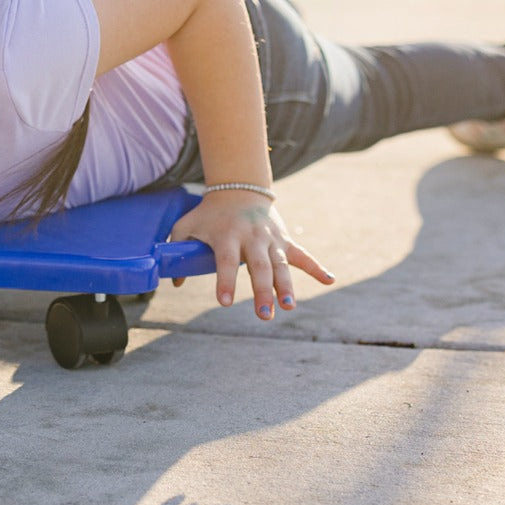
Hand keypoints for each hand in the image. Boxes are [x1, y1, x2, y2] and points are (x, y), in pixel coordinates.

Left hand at [169, 191, 333, 317]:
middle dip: (262, 291)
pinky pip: (302, 255)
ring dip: (286, 286)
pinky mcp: (284, 240)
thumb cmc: (210, 213)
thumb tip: (174, 282)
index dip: (225, 281)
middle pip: (258, 267)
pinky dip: (317, 267)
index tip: (224, 302)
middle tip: (264, 316)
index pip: (225, 261)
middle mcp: (251, 238)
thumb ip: (176, 248)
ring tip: (289, 306)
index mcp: (227, 235)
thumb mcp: (187, 225)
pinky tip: (330, 280)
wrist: (238, 189)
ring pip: (280, 265)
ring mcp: (270, 239)